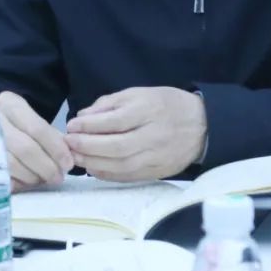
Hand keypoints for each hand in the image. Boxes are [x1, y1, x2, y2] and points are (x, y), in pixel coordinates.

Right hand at [0, 92, 73, 191]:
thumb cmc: (6, 120)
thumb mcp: (25, 116)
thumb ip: (47, 133)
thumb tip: (66, 156)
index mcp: (9, 104)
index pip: (38, 128)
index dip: (56, 148)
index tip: (68, 163)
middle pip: (25, 149)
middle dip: (46, 166)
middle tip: (58, 177)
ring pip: (12, 165)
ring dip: (32, 177)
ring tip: (43, 179)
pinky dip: (15, 182)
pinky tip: (24, 182)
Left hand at [64, 87, 207, 181]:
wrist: (201, 125)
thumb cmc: (166, 104)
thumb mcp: (140, 93)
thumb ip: (111, 103)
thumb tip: (83, 117)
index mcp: (150, 110)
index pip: (116, 121)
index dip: (90, 126)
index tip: (72, 126)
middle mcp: (154, 135)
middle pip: (117, 146)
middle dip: (88, 147)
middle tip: (68, 144)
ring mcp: (157, 156)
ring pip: (121, 165)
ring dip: (94, 163)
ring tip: (76, 158)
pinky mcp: (158, 172)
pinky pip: (129, 176)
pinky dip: (108, 174)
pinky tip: (93, 168)